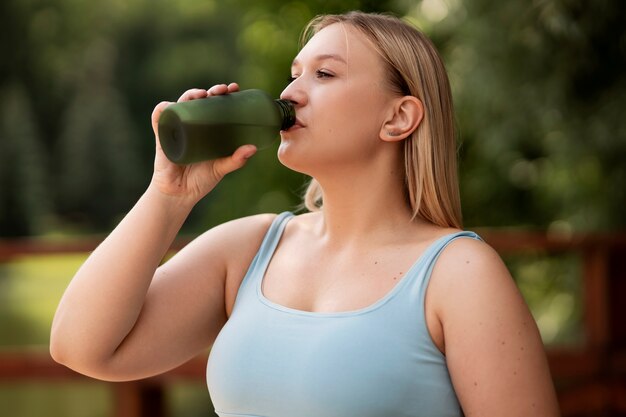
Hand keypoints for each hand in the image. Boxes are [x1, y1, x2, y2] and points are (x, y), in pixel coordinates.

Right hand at [149, 83, 256, 203]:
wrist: (180, 195)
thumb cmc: (200, 181)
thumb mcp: (220, 169)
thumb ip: (235, 160)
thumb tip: (252, 148)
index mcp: (207, 129)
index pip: (215, 105)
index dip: (224, 95)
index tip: (234, 89)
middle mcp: (192, 125)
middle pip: (199, 100)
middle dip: (211, 91)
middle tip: (222, 90)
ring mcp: (176, 129)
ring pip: (180, 104)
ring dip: (190, 95)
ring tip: (201, 95)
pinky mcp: (162, 137)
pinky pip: (158, 119)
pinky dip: (162, 109)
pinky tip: (170, 106)